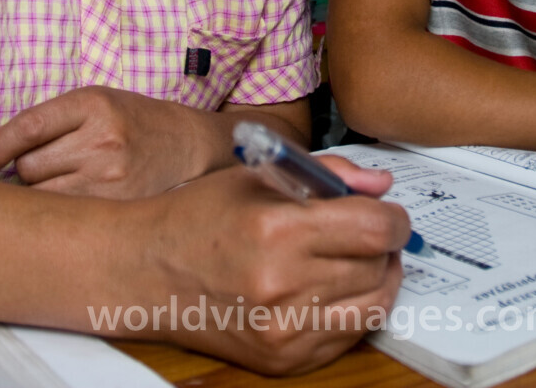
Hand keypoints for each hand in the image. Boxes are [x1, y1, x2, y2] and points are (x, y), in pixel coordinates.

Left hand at [0, 85, 211, 196]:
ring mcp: (111, 175)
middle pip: (30, 167)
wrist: (189, 146)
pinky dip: (61, 211)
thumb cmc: (133, 122)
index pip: (27, 128)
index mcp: (92, 103)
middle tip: (50, 167)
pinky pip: (66, 214)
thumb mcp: (96, 102)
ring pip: (44, 195)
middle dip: (29, 169)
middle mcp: (101, 139)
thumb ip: (50, 121)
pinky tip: (74, 202)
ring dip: (43, 193)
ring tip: (67, 182)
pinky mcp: (118, 204)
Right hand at [131, 157, 408, 374]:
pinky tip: (332, 288)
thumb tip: (381, 186)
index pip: (374, 229)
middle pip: (378, 267)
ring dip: (376, 279)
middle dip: (384, 245)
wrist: (143, 272)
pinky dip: (353, 311)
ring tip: (357, 259)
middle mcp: (283, 287)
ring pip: (373, 306)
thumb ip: (330, 175)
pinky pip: (348, 337)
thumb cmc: (197, 218)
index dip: (393, 218)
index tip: (387, 213)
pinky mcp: (282, 359)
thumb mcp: (259, 176)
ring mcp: (283, 331)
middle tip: (368, 231)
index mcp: (278, 231)